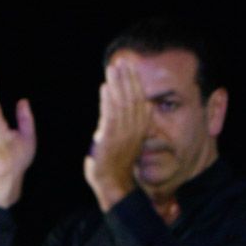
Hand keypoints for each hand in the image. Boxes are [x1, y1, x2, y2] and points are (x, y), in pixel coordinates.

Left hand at [82, 60, 150, 211]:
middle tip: (123, 61)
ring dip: (118, 85)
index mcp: (139, 129)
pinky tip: (106, 87)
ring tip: (114, 68)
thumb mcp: (126, 141)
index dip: (135, 83)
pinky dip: (108, 100)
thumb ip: (125, 125)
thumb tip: (124, 108)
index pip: (140, 101)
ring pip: (123, 104)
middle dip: (128, 79)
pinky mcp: (110, 139)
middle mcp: (134, 130)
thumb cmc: (117, 164)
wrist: (113, 184)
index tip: (131, 68)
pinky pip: (111, 116)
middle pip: (133, 99)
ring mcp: (123, 135)